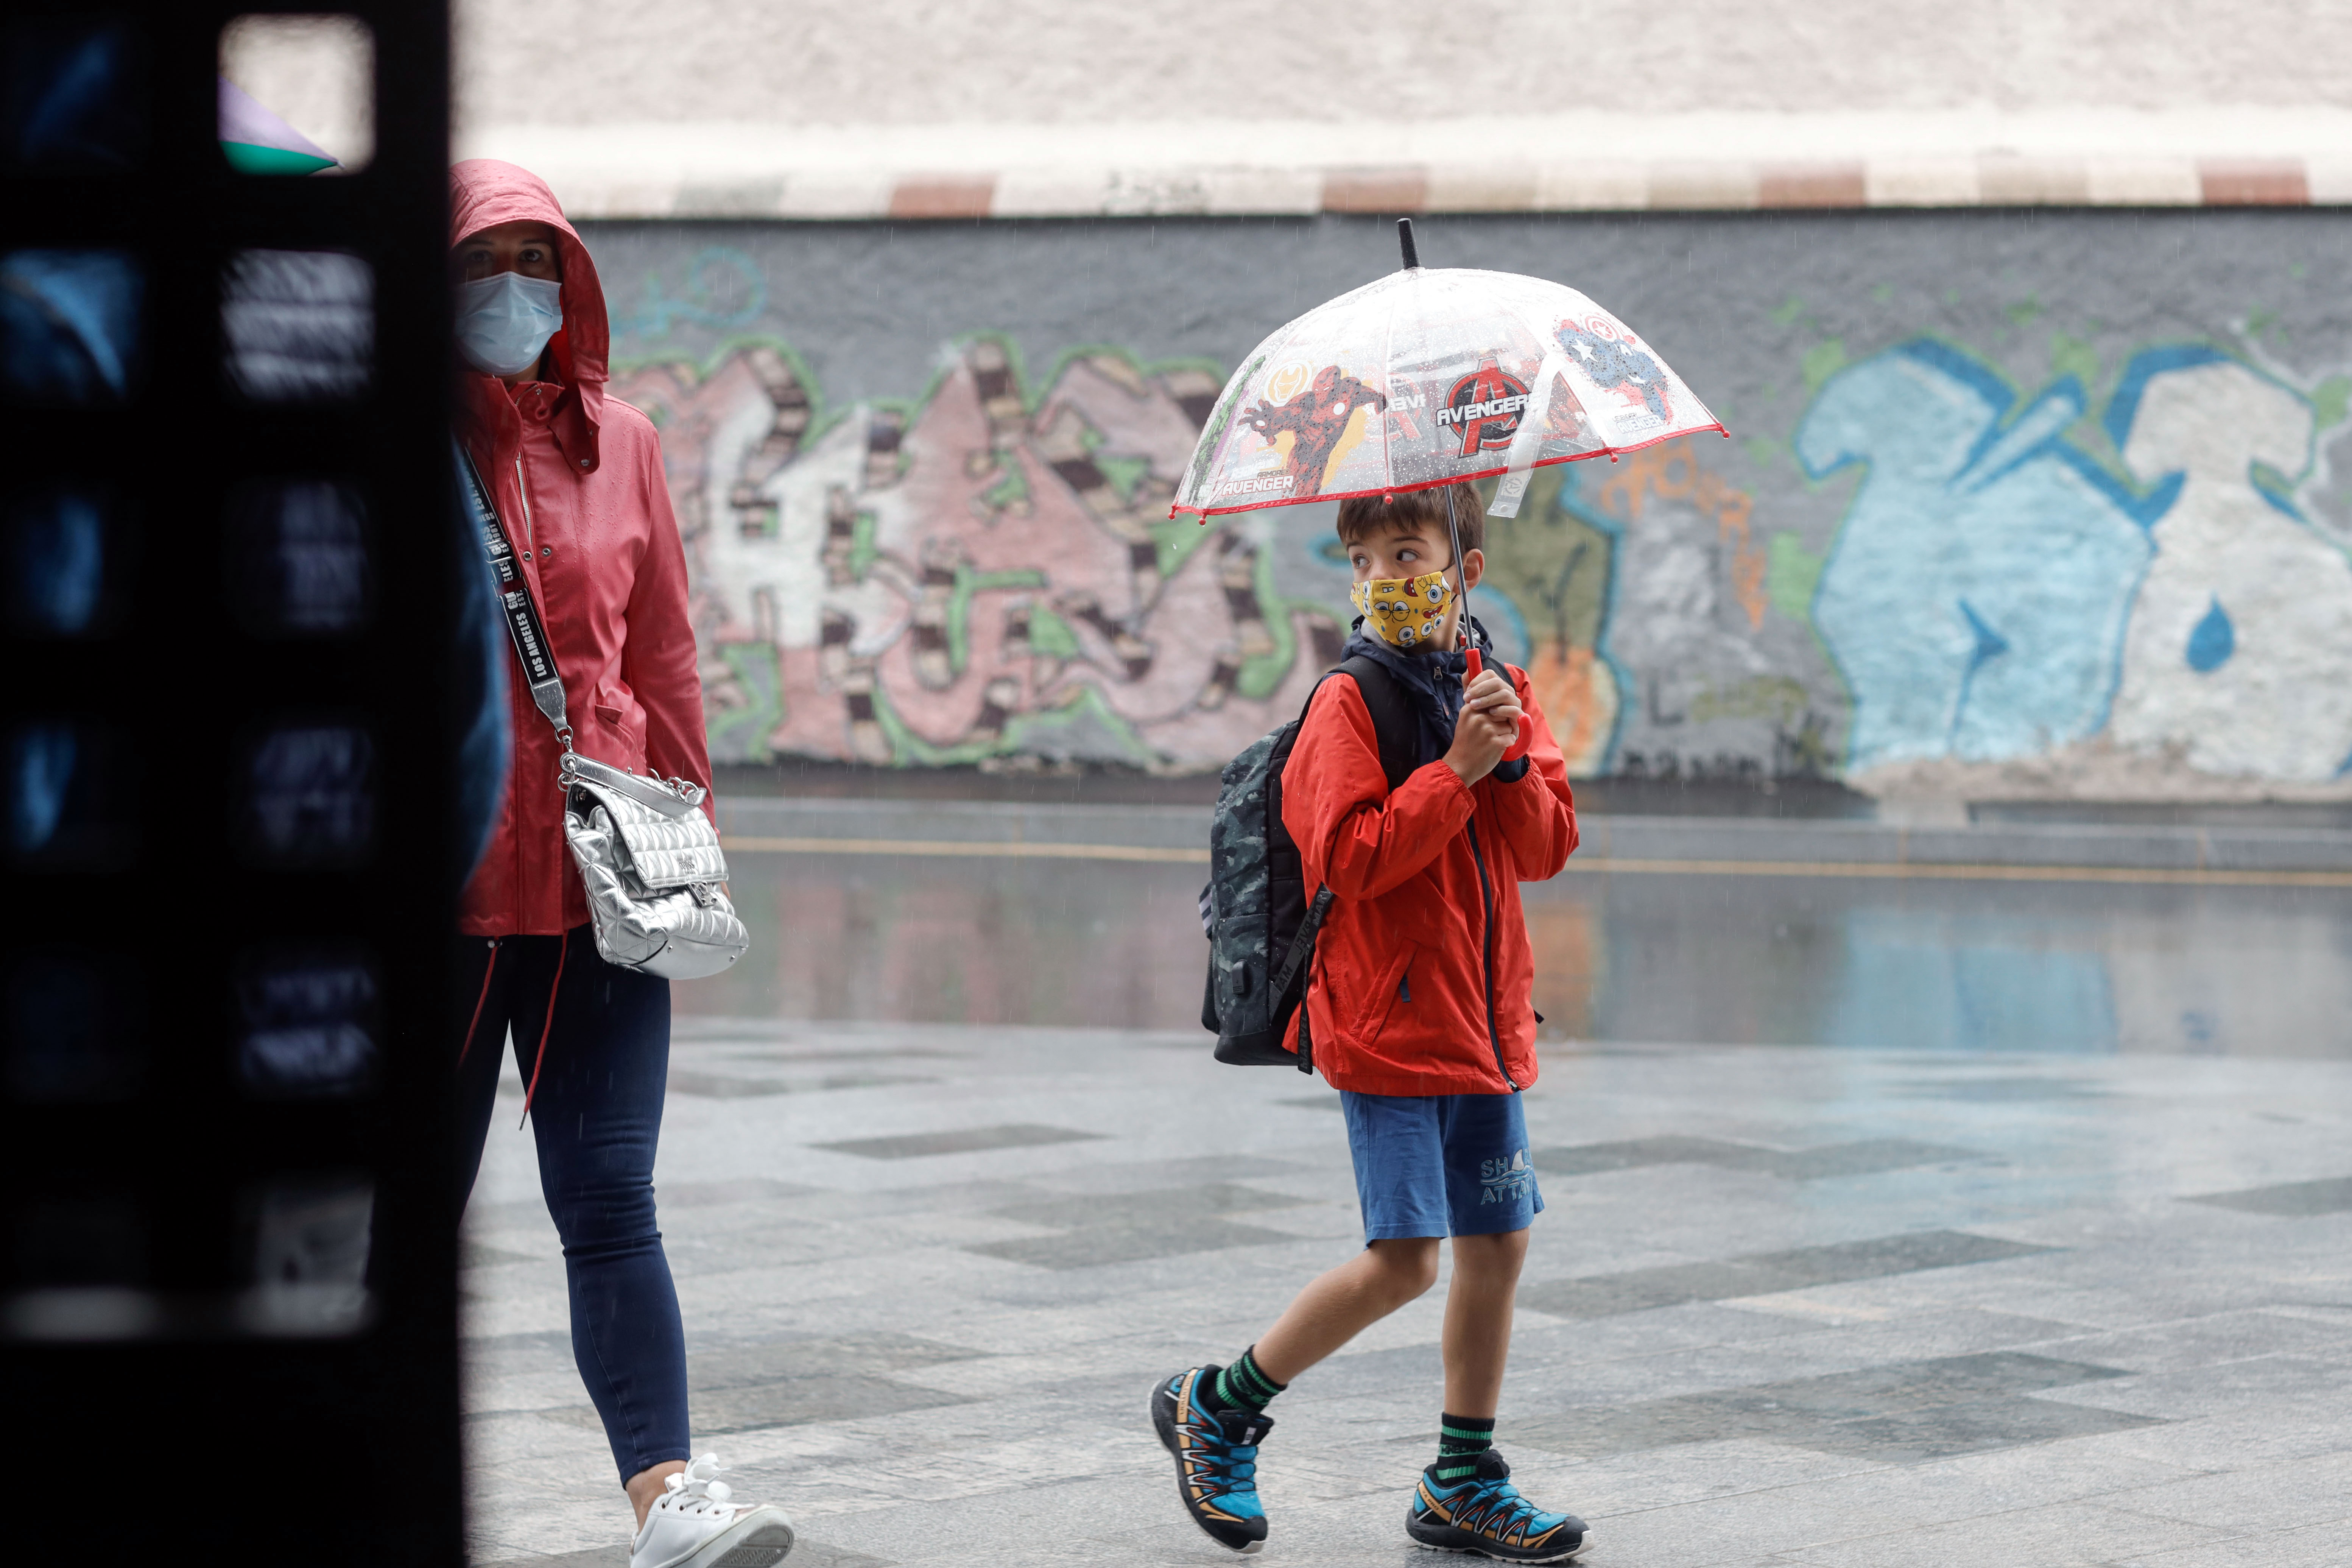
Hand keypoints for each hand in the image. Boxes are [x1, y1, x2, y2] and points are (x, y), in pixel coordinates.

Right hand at [1443, 668, 1524, 784]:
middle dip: (1501, 723)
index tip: (1491, 718)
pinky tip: (1494, 749)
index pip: (1493, 701)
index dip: (1496, 711)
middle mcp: (1478, 716)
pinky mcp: (1495, 742)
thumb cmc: (1465, 742)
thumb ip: (1471, 698)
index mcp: (1470, 709)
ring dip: (1504, 734)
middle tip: (1489, 734)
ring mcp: (1487, 729)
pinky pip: (1511, 737)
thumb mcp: (1464, 717)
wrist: (1460, 766)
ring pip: (1508, 724)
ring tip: (1490, 742)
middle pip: (1503, 712)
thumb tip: (1469, 672)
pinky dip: (1506, 744)